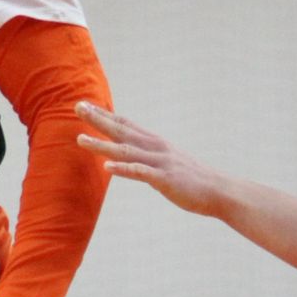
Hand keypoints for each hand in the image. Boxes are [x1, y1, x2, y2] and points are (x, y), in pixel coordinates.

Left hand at [75, 102, 234, 217]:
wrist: (220, 191)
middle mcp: (155, 147)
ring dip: (102, 145)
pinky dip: (123, 169)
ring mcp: (159, 162)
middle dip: (98, 119)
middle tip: (77, 107)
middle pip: (121, 130)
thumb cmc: (192, 179)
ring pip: (125, 151)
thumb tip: (129, 156)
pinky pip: (140, 173)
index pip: (125, 123)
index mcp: (155, 142)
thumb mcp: (167, 161)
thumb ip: (147, 156)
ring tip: (80, 139)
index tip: (85, 104)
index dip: (105, 114)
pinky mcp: (164, 179)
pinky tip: (107, 168)